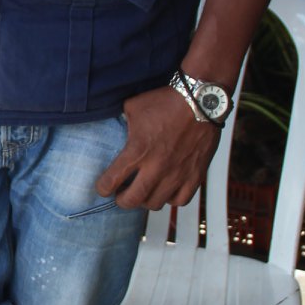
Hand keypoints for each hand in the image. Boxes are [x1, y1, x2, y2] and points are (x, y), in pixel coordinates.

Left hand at [95, 85, 220, 210]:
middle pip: (132, 200)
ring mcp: (177, 174)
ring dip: (145, 200)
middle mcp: (156, 167)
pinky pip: (180, 201)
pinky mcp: (195, 176)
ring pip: (155, 203)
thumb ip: (122, 122)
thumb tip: (115, 128)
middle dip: (122, 201)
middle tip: (121, 196)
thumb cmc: (167, 102)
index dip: (103, 188)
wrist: (202, 101)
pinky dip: (170, 199)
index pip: (111, 181)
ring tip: (143, 192)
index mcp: (137, 150)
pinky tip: (166, 190)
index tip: (103, 187)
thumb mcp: (134, 107)